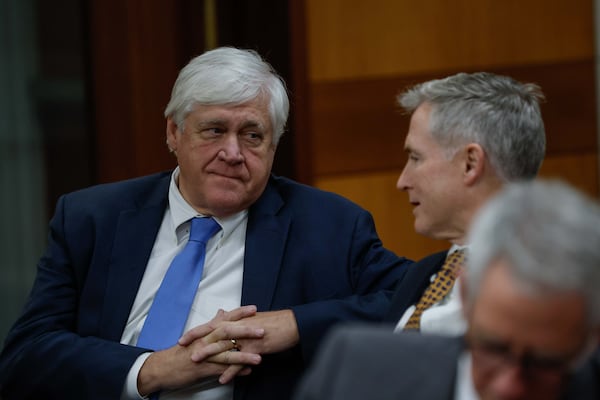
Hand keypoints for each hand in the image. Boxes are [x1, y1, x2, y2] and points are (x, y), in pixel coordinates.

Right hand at [137, 305, 263, 395]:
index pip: (225, 319)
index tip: (254, 309)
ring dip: (244, 355)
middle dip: (246, 331)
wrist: (162, 367)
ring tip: (259, 357)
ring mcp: (204, 355)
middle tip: (262, 330)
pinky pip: (221, 371)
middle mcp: (206, 341)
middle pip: (228, 332)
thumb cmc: (180, 352)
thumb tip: (222, 312)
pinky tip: (247, 372)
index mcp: (206, 332)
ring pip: (226, 353)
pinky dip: (234, 371)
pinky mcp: (203, 369)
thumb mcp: (197, 336)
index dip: (240, 314)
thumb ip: (212, 324)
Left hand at [181, 309, 299, 362]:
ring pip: (225, 344)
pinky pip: (241, 361)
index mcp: (239, 320)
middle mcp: (240, 327)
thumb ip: (237, 320)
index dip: (198, 330)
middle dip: (198, 339)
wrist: (291, 325)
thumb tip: (225, 315)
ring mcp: (247, 337)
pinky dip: (231, 370)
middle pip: (215, 332)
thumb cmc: (275, 323)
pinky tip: (223, 378)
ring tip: (196, 361)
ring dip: (209, 353)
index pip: (214, 324)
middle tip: (183, 346)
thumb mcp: (253, 319)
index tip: (184, 337)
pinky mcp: (256, 348)